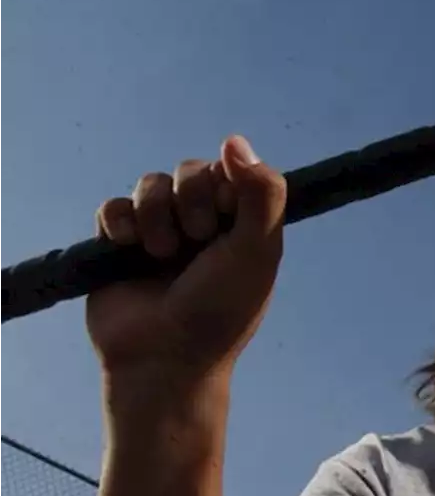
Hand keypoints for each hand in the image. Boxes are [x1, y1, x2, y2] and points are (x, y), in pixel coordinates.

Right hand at [87, 135, 286, 386]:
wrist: (163, 357)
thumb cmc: (220, 309)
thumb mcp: (257, 250)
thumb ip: (261, 193)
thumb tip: (235, 139)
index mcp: (243, 224)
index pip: (233, 168)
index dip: (226, 187)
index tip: (229, 221)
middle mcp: (204, 223)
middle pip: (191, 170)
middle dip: (192, 201)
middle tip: (198, 242)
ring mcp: (161, 232)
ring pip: (150, 183)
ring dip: (156, 214)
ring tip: (162, 254)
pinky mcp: (120, 244)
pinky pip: (113, 205)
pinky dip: (120, 223)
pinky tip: (129, 250)